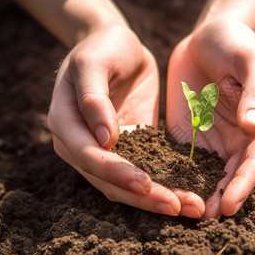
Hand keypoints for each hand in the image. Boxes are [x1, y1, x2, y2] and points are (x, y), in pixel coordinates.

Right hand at [47, 25, 181, 215]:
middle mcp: (79, 144)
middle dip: (143, 198)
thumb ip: (94, 97)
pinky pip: (142, 173)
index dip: (116, 173)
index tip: (146, 183)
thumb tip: (104, 139)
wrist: (117, 45)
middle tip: (177, 208)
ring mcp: (103, 150)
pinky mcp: (127, 148)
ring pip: (125, 186)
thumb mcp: (94, 61)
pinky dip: (162, 186)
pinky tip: (186, 195)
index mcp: (65, 122)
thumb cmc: (103, 47)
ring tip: (190, 209)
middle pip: (108, 181)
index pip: (89, 157)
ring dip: (154, 200)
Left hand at [166, 19, 254, 218]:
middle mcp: (241, 137)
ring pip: (209, 173)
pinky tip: (166, 189)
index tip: (230, 205)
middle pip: (233, 173)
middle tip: (205, 219)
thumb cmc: (238, 44)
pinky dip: (179, 176)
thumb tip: (254, 128)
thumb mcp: (252, 61)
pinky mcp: (191, 134)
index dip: (243, 183)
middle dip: (221, 197)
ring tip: (186, 213)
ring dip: (200, 193)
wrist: (210, 35)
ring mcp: (215, 138)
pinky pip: (185, 160)